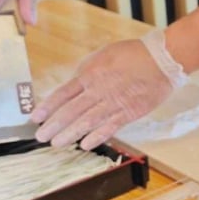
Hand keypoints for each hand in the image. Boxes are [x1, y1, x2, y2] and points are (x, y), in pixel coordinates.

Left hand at [32, 30, 187, 149]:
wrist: (162, 59)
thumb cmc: (133, 54)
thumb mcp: (104, 55)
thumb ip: (88, 70)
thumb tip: (74, 84)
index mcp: (91, 74)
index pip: (63, 93)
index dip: (48, 106)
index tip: (35, 117)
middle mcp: (99, 90)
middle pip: (71, 110)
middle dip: (53, 125)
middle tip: (40, 136)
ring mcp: (114, 103)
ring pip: (87, 121)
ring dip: (70, 134)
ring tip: (56, 144)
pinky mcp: (129, 112)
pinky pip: (110, 127)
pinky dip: (97, 136)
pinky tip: (85, 145)